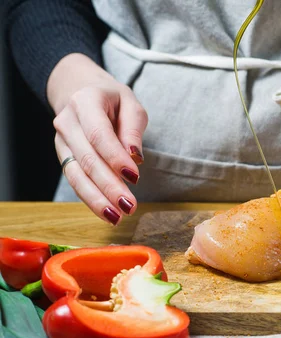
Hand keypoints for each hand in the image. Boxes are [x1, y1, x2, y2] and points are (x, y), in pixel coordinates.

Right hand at [48, 53, 147, 224]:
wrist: (83, 92)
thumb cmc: (113, 100)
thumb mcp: (131, 104)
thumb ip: (133, 130)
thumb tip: (136, 158)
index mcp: (85, 101)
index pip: (99, 134)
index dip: (115, 158)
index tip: (134, 177)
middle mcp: (67, 121)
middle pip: (87, 159)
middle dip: (108, 186)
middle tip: (129, 206)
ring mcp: (61, 141)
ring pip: (75, 175)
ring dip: (96, 199)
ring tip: (117, 217)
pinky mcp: (63, 156)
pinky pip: (75, 180)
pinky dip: (91, 198)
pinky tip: (107, 212)